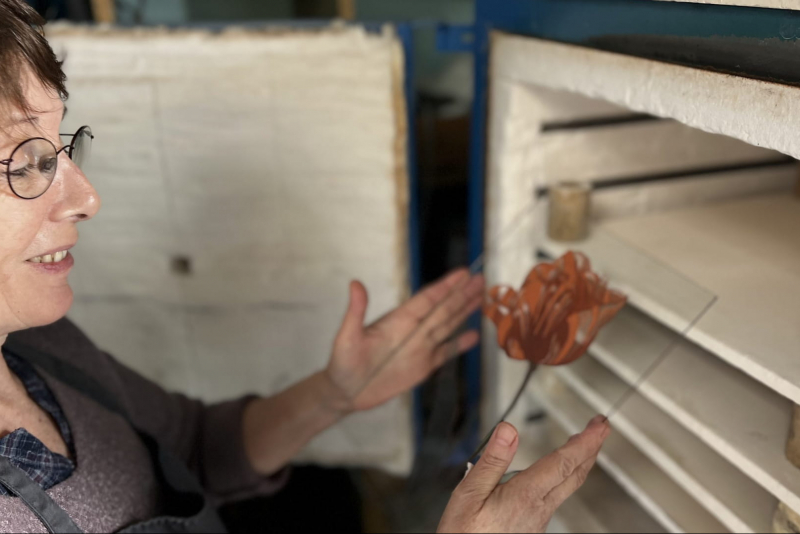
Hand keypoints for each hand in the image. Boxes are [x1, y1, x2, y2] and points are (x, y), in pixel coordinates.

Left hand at [324, 269, 484, 412]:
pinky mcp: (423, 366)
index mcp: (398, 320)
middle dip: (462, 294)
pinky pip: (445, 352)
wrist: (345, 391)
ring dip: (464, 311)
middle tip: (480, 278)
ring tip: (482, 297)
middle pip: (443, 309)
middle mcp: (413, 330)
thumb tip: (354, 283)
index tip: (462, 273)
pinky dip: (460, 345)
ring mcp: (420, 348)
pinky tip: (474, 335)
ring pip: (448, 326)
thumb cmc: (343, 362)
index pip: (427, 299)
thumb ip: (355, 311)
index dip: (445, 287)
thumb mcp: (347, 336)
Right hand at [438, 417, 609, 532]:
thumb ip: (492, 460)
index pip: (563, 462)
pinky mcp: (533, 526)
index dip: (585, 441)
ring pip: (568, 486)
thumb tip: (508, 430)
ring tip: (582, 445)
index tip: (599, 425)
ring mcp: (538, 519)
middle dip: (591, 447)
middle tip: (601, 427)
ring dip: (579, 462)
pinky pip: (555, 496)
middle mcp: (538, 508)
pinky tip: (555, 474)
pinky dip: (563, 477)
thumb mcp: (469, 493)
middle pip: (574, 474)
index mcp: (525, 495)